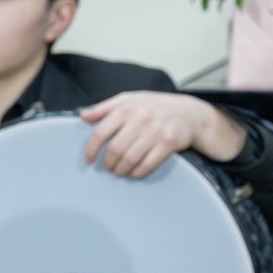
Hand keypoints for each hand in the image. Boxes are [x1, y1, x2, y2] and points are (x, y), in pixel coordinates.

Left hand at [79, 91, 246, 177]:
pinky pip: (147, 164)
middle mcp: (140, 118)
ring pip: (129, 159)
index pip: (101, 132)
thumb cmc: (154, 106)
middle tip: (107, 168)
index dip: (91, 149)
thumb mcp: (129, 99)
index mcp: (127, 107)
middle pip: (115, 149)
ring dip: (121, 170)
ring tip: (119, 171)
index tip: (88, 160)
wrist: (190, 112)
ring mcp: (155, 131)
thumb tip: (82, 116)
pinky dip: (137, 173)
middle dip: (108, 163)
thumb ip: (104, 107)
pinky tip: (133, 173)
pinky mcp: (168, 144)